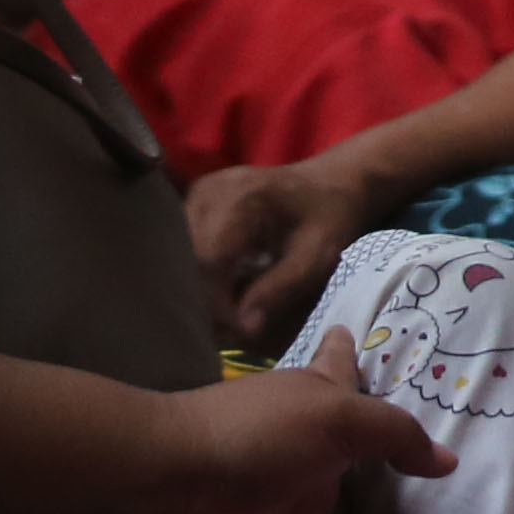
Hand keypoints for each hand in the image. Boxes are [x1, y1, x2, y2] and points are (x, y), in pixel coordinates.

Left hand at [146, 333, 447, 513]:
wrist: (182, 489)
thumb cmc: (259, 433)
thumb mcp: (337, 416)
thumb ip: (395, 435)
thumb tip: (446, 462)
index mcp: (318, 395)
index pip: (342, 364)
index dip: (356, 353)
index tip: (378, 344)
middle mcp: (313, 444)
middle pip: (361, 445)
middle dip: (396, 449)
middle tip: (458, 455)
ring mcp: (302, 497)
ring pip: (356, 510)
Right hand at [191, 150, 394, 352]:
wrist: (333, 182)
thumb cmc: (332, 217)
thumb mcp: (317, 257)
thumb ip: (279, 290)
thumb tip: (244, 330)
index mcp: (241, 197)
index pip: (208, 261)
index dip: (218, 304)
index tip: (242, 330)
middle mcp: (209, 191)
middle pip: (186, 261)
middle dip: (206, 301)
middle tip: (233, 328)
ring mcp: (198, 195)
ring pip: (180, 258)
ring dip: (200, 290)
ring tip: (230, 312)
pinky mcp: (195, 204)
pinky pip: (185, 248)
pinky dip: (200, 275)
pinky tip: (225, 290)